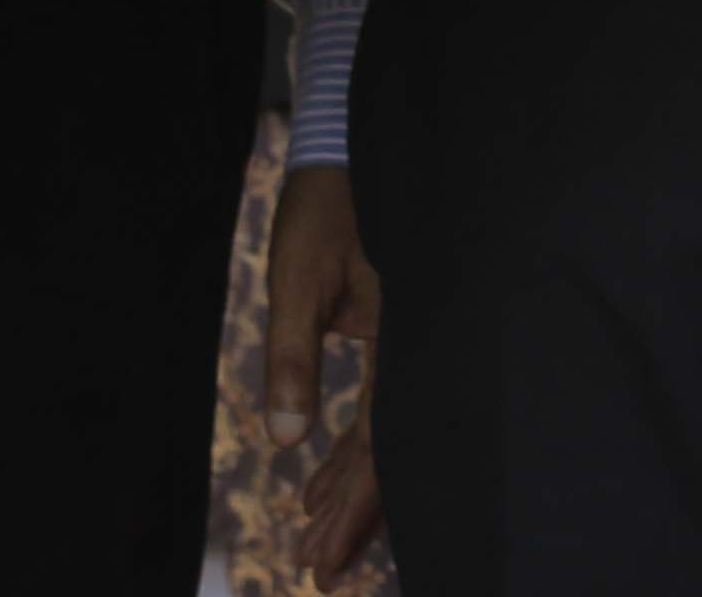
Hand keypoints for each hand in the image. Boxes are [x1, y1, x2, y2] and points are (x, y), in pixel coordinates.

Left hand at [262, 159, 384, 570]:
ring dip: (350, 489)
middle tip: (318, 572)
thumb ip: (292, 354)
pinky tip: (318, 481)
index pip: (379, 440)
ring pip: (385, 434)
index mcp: (404, 335)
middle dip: (353, 515)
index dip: (354, 504)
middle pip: (389, 450)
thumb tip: (286, 440)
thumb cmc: (325, 207)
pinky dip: (349, 449)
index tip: (322, 555)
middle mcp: (415, 347)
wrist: (350, 147)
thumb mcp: (299, 278)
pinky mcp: (392, 337)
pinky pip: (378, 408)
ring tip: (315, 541)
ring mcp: (407, 345)